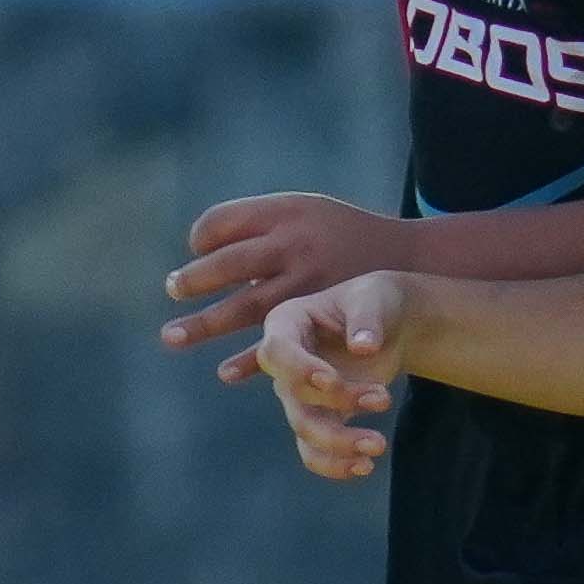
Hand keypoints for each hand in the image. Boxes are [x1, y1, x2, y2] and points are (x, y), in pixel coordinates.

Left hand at [166, 191, 418, 381]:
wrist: (412, 258)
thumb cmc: (343, 236)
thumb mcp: (306, 211)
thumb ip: (261, 225)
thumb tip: (203, 245)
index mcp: (285, 213)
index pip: (223, 222)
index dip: (203, 237)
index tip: (198, 249)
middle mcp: (293, 246)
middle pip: (228, 263)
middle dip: (194, 280)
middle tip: (173, 289)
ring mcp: (304, 284)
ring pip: (244, 306)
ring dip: (204, 324)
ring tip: (170, 337)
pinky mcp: (319, 317)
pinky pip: (279, 341)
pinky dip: (249, 360)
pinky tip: (225, 373)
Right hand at [256, 273, 420, 481]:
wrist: (392, 325)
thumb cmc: (377, 301)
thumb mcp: (375, 297)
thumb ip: (367, 318)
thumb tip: (364, 348)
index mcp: (287, 323)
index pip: (277, 351)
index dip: (299, 370)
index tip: (331, 381)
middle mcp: (285, 363)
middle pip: (292, 395)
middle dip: (337, 402)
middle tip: (384, 398)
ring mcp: (299, 394)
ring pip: (304, 429)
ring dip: (340, 442)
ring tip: (379, 444)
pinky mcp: (319, 418)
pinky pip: (314, 452)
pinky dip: (335, 465)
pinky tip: (365, 466)